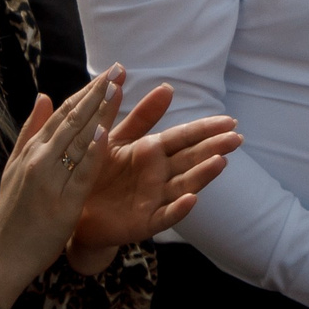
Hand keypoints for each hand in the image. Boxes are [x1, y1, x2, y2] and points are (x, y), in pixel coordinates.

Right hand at [0, 66, 126, 308]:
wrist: (2, 254)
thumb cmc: (12, 212)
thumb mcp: (15, 167)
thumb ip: (30, 131)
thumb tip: (43, 96)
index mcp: (31, 150)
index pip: (62, 113)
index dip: (87, 91)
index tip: (108, 73)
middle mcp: (39, 159)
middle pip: (72, 120)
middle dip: (97, 93)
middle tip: (118, 69)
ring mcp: (49, 179)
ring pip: (77, 140)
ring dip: (98, 113)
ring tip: (116, 89)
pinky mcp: (62, 201)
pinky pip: (80, 173)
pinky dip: (91, 152)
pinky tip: (105, 133)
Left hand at [64, 82, 236, 272]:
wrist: (72, 208)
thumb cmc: (94, 170)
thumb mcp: (117, 138)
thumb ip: (141, 116)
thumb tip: (167, 86)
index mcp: (152, 152)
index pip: (184, 137)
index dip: (206, 129)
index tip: (230, 120)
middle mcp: (160, 175)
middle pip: (190, 159)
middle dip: (213, 148)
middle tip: (236, 138)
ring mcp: (155, 199)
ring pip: (184, 185)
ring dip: (202, 175)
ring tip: (220, 162)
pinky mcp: (144, 222)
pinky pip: (164, 216)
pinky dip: (178, 209)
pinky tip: (192, 199)